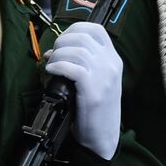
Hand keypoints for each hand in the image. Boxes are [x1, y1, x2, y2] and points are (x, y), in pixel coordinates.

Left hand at [43, 22, 120, 158]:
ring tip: (51, 65)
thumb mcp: (95, 80)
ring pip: (76, 50)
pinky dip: (57, 66)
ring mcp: (103, 77)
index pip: (96, 29)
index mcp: (113, 59)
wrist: (103, 136)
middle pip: (82, 36)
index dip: (74, 29)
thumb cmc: (94, 108)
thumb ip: (81, 63)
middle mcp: (111, 65)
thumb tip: (53, 50)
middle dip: (61, 41)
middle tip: (53, 54)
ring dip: (57, 55)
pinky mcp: (93, 91)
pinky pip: (71, 68)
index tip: (62, 40)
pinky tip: (52, 72)